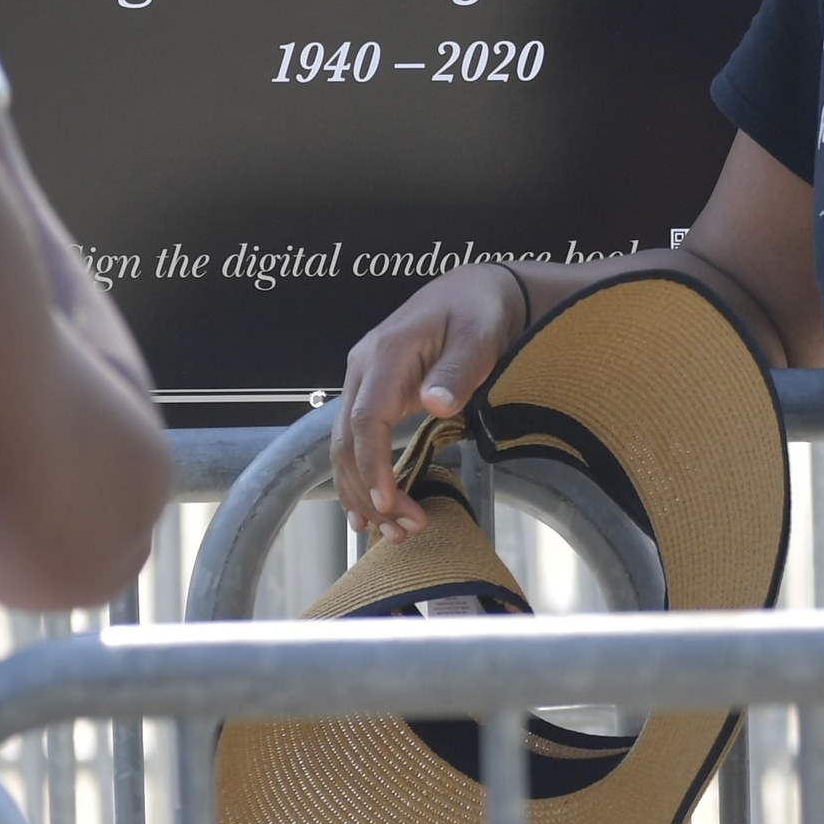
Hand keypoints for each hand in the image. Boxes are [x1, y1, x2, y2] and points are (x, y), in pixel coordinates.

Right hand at [328, 264, 524, 540]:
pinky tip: (369, 512)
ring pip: (344, 448)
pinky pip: (355, 442)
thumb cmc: (478, 312)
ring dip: (364, 493)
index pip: (366, 418)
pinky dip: (359, 479)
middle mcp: (363, 368)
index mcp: (386, 352)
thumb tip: (435, 404)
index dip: (373, 464)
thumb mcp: (478, 336)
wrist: (473, 292)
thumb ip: (457, 370)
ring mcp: (363, 382)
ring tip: (397, 531)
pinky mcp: (373, 396)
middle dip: (370, 491)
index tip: (390, 501)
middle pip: (347, 441)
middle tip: (407, 530)